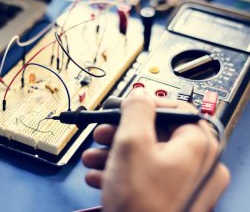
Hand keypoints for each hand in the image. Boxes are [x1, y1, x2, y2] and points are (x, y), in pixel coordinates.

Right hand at [82, 89, 229, 211]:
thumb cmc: (141, 205)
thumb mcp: (131, 143)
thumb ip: (136, 110)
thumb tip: (140, 94)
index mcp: (199, 145)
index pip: (175, 108)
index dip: (144, 105)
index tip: (123, 109)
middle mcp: (199, 164)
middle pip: (157, 133)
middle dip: (121, 133)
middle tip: (103, 134)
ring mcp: (187, 184)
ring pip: (148, 155)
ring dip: (116, 153)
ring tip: (94, 159)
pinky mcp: (172, 198)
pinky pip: (147, 175)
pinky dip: (123, 172)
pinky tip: (101, 176)